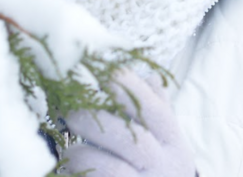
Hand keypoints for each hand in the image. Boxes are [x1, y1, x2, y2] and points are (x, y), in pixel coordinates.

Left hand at [58, 71, 195, 175]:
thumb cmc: (159, 170)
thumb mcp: (167, 144)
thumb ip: (158, 112)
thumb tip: (151, 77)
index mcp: (173, 144)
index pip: (155, 112)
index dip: (132, 91)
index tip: (108, 74)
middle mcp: (163, 166)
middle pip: (131, 139)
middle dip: (96, 122)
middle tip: (70, 113)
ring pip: (111, 169)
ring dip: (82, 156)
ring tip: (69, 153)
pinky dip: (80, 176)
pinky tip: (71, 173)